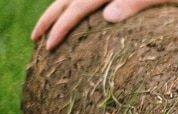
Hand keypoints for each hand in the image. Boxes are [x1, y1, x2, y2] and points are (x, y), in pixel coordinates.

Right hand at [31, 0, 177, 49]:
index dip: (63, 25)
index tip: (49, 46)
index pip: (80, 5)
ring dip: (59, 9)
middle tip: (36, 40)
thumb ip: (141, 1)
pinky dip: (78, 4)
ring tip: (48, 29)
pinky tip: (75, 16)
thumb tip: (108, 16)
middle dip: (51, 18)